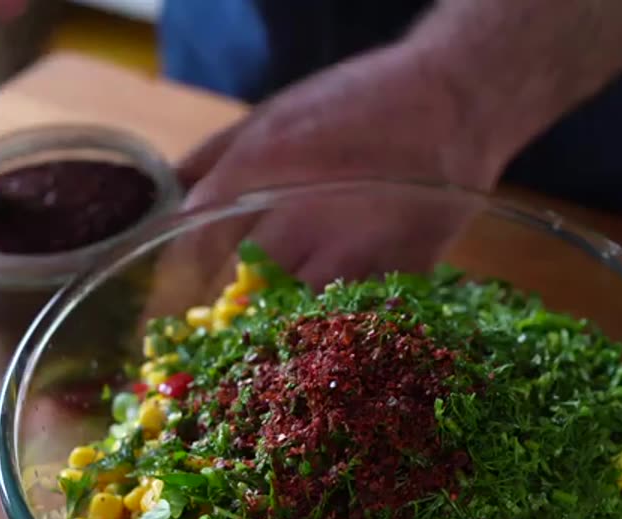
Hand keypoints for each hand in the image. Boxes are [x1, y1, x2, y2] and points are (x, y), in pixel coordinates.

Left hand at [178, 45, 510, 287]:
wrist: (454, 102)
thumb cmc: (359, 101)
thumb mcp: (272, 112)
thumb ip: (212, 156)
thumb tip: (167, 198)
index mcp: (258, 170)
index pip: (196, 245)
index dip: (190, 269)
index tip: (193, 281)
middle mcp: (299, 216)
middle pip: (246, 285)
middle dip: (246, 291)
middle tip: (256, 289)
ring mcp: (351, 251)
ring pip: (298, 309)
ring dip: (294, 309)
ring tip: (305, 295)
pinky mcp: (396, 275)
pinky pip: (353, 313)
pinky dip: (343, 313)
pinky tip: (347, 292)